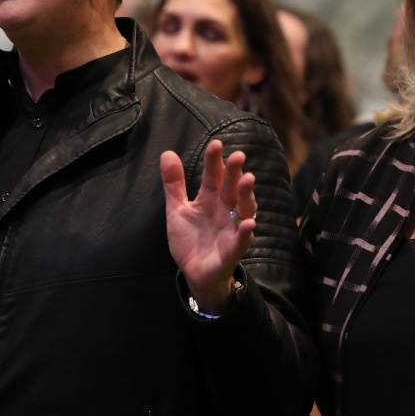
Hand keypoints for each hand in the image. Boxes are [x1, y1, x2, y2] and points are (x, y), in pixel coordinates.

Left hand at [160, 139, 256, 314]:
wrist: (193, 272)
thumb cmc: (190, 239)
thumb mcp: (177, 209)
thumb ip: (174, 184)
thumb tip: (167, 153)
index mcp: (210, 199)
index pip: (214, 175)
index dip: (214, 161)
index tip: (216, 144)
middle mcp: (225, 210)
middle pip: (231, 188)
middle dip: (235, 172)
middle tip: (237, 156)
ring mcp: (231, 229)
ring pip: (243, 209)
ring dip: (246, 194)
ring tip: (247, 179)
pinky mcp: (233, 250)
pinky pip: (241, 240)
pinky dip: (245, 232)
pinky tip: (247, 223)